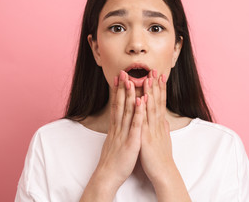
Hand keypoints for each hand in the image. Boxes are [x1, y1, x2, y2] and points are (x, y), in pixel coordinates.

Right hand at [81, 70, 144, 200]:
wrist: (108, 175)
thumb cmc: (114, 159)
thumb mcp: (115, 141)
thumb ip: (118, 131)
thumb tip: (118, 124)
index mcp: (116, 127)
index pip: (117, 105)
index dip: (118, 91)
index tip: (119, 79)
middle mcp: (119, 127)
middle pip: (120, 104)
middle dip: (122, 88)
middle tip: (123, 72)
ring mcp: (124, 133)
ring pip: (127, 111)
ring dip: (130, 95)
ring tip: (131, 81)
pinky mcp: (131, 141)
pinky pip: (135, 125)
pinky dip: (138, 112)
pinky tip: (141, 101)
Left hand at [140, 70, 172, 184]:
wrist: (163, 172)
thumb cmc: (162, 157)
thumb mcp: (163, 140)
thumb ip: (163, 128)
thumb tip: (164, 120)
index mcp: (159, 124)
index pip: (160, 103)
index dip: (160, 89)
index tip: (159, 76)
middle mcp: (157, 125)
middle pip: (157, 101)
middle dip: (156, 86)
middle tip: (154, 70)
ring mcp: (152, 130)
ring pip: (151, 108)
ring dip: (150, 92)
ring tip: (148, 78)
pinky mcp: (146, 138)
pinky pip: (144, 121)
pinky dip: (143, 109)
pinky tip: (143, 99)